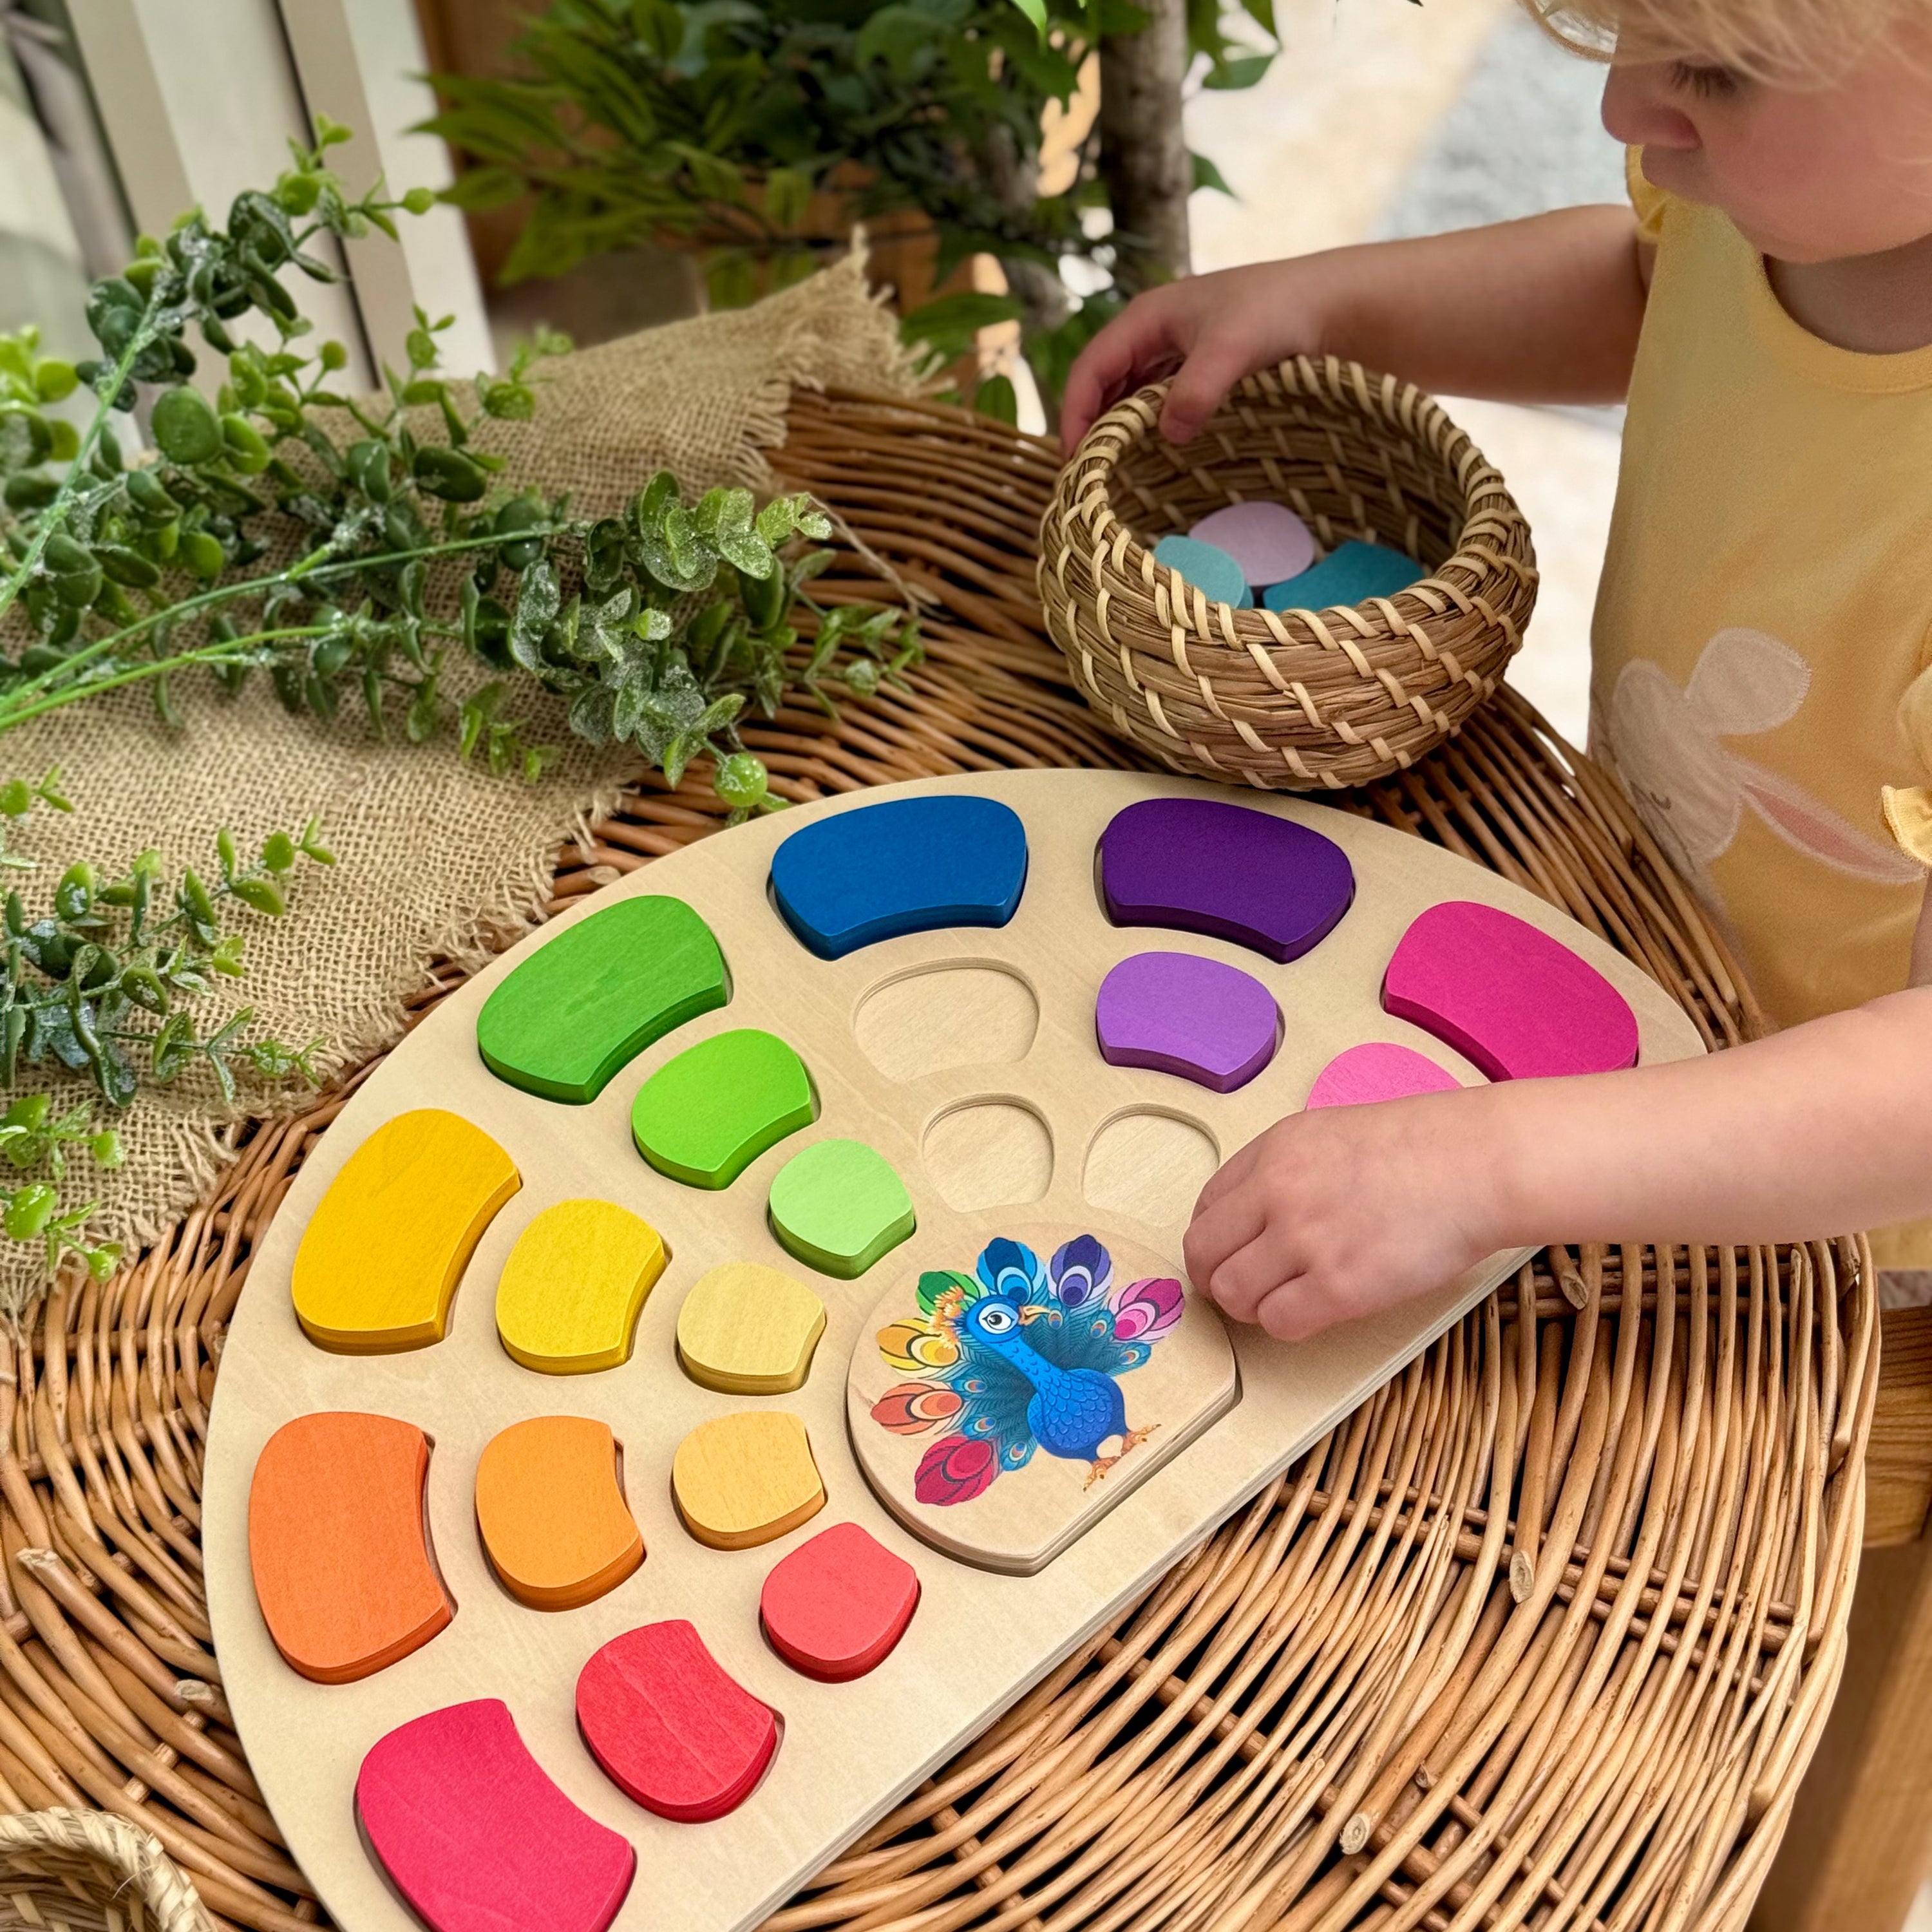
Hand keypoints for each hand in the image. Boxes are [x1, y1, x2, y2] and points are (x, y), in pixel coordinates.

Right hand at [1059, 261, 1329, 451]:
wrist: (1329, 303)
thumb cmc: (1279, 312)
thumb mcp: (1233, 349)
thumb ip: (1197, 389)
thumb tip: (1169, 434)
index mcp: (1147, 317)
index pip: (1090, 367)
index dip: (1073, 412)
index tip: (1074, 459)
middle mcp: (1154, 330)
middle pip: (1103, 381)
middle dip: (1089, 424)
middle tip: (1085, 476)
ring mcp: (1177, 348)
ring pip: (1129, 392)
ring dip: (1117, 428)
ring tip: (1111, 472)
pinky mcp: (1199, 365)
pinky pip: (1158, 399)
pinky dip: (1147, 426)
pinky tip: (1152, 454)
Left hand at [1183, 1092, 1506, 1340]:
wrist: (1478, 1165)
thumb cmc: (1424, 1149)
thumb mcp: (1333, 1134)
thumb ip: (1287, 1170)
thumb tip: (1255, 1217)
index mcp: (1274, 1151)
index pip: (1206, 1206)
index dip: (1213, 1239)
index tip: (1227, 1254)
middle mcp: (1277, 1192)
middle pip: (1205, 1252)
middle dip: (1216, 1278)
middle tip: (1241, 1290)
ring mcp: (1305, 1240)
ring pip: (1234, 1293)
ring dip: (1250, 1305)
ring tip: (1283, 1300)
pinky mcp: (1338, 1287)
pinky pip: (1279, 1322)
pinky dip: (1287, 1323)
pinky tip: (1314, 1310)